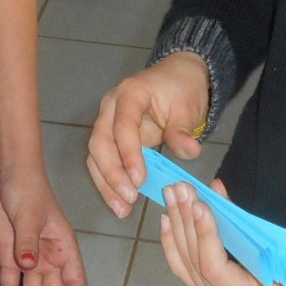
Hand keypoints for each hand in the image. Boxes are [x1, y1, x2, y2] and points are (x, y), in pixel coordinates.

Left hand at [0, 162, 87, 285]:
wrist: (6, 173)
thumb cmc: (28, 189)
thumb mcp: (30, 215)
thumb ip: (28, 242)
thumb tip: (29, 266)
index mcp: (63, 247)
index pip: (74, 281)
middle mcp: (48, 258)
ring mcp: (29, 259)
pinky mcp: (9, 257)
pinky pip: (10, 283)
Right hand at [86, 51, 209, 217]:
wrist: (177, 76)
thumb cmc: (182, 89)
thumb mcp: (188, 107)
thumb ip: (183, 131)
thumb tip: (189, 152)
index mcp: (130, 94)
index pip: (123, 126)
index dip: (129, 154)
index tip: (140, 180)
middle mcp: (111, 106)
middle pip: (100, 142)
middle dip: (112, 174)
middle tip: (129, 199)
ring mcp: (107, 121)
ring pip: (96, 155)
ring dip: (106, 183)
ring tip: (122, 209)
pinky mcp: (110, 136)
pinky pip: (102, 160)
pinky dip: (109, 182)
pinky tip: (120, 203)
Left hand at [158, 179, 285, 285]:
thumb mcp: (278, 241)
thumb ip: (242, 220)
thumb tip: (214, 189)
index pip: (215, 268)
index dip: (204, 235)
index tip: (199, 204)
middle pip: (195, 264)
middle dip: (185, 222)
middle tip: (179, 189)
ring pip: (185, 267)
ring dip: (176, 229)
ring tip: (170, 198)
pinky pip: (186, 271)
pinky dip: (174, 244)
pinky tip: (167, 221)